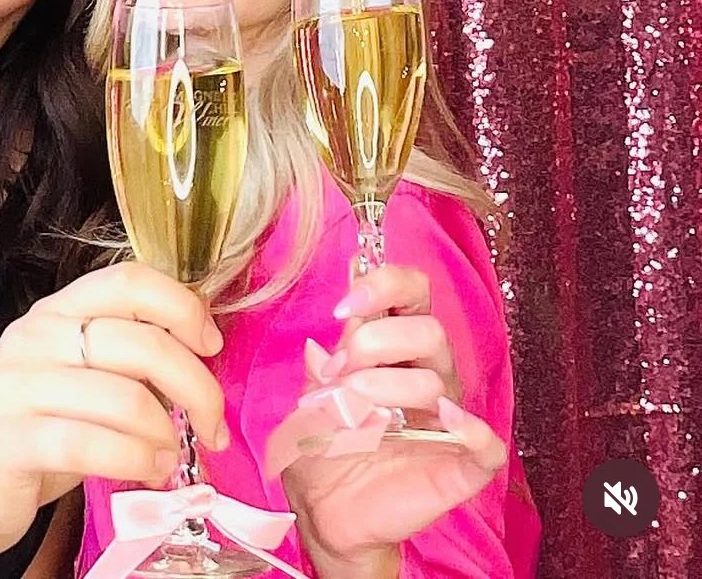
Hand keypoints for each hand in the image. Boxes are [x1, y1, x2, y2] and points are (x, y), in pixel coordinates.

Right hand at [0, 261, 228, 558]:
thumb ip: (128, 360)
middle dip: (196, 385)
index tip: (211, 345)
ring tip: (175, 456)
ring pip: (124, 396)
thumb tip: (203, 357)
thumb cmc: (34, 430)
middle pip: (140, 341)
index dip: (182, 306)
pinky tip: (151, 472)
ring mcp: (19, 385)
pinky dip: (136, 460)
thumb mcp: (81, 380)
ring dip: (167, 432)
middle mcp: (36, 335)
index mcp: (59, 311)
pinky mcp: (11, 438)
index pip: (130, 280)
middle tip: (214, 424)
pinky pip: (92, 443)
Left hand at [268, 266, 505, 571]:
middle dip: (375, 342)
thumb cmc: (322, 446)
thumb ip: (322, 366)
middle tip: (338, 372)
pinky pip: (486, 443)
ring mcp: (446, 418)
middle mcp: (426, 373)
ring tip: (350, 412)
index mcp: (394, 348)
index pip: (412, 292)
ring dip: (383, 389)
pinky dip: (469, 428)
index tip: (343, 306)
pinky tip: (440, 421)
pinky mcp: (461, 465)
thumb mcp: (311, 398)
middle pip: (427, 329)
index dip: (384, 284)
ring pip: (436, 379)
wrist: (325, 512)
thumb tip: (323, 340)